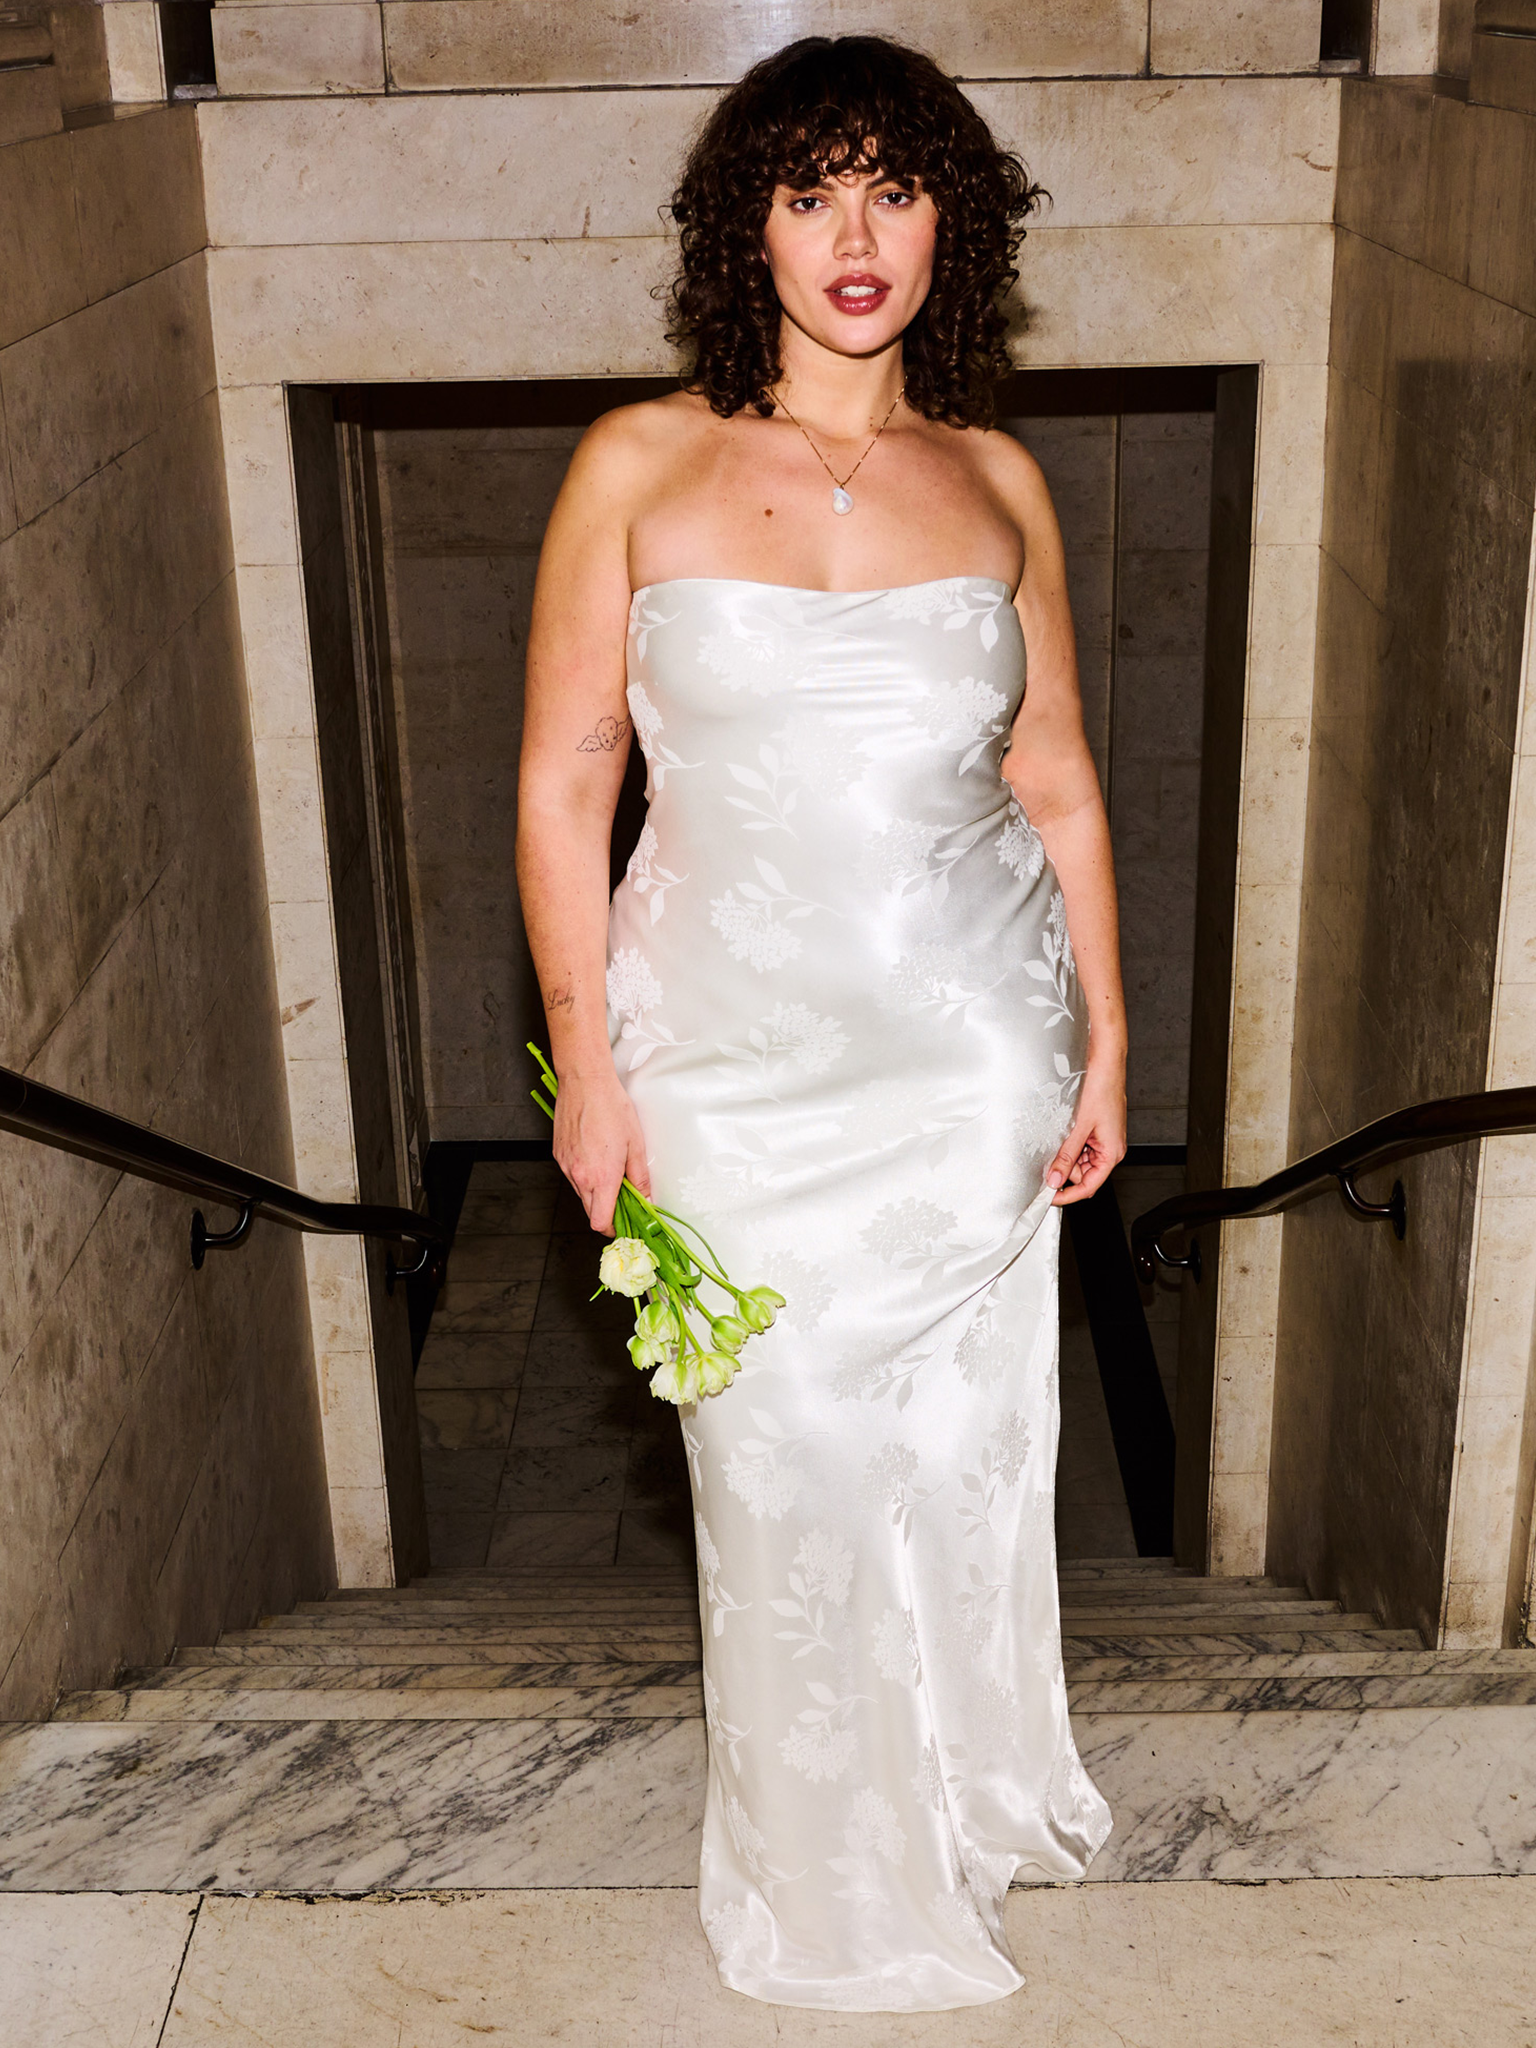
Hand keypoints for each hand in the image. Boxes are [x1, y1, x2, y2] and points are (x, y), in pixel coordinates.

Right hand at [552, 1066, 651, 1234]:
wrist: (585, 1082)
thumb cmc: (611, 1108)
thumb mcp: (636, 1145)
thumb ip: (640, 1179)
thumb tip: (647, 1201)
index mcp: (601, 1177)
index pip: (600, 1222)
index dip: (612, 1228)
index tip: (623, 1225)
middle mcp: (579, 1176)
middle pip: (590, 1211)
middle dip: (606, 1210)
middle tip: (623, 1198)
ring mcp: (566, 1166)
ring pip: (581, 1193)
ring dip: (595, 1191)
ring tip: (610, 1169)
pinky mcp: (558, 1155)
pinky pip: (572, 1175)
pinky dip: (584, 1175)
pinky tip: (595, 1155)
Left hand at [1045, 1059, 1125, 1205]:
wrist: (1104, 1065)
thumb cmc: (1101, 1090)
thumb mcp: (1078, 1128)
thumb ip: (1066, 1156)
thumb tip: (1055, 1178)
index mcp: (1112, 1153)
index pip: (1089, 1186)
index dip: (1068, 1195)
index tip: (1050, 1197)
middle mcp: (1110, 1149)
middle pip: (1083, 1174)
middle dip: (1064, 1169)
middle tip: (1047, 1161)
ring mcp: (1102, 1139)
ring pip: (1079, 1160)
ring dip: (1065, 1155)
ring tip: (1059, 1138)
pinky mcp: (1095, 1130)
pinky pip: (1079, 1146)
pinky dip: (1068, 1144)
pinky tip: (1063, 1132)